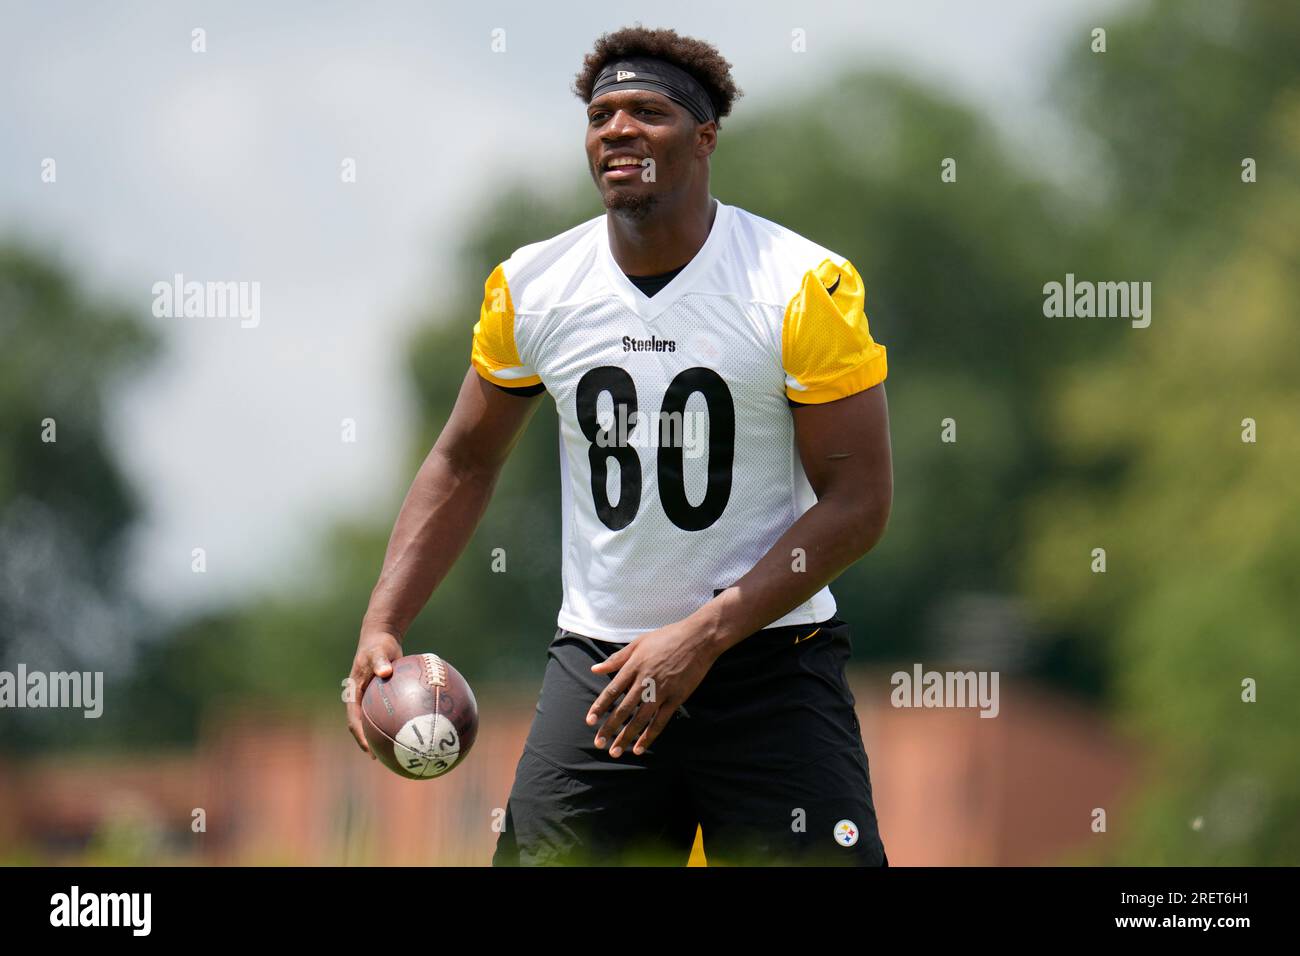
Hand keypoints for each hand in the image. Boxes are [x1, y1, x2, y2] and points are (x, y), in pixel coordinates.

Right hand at [345, 629, 402, 757]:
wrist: (381, 638)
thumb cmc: (378, 645)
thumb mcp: (378, 652)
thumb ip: (380, 661)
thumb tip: (385, 672)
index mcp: (354, 693)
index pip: (354, 719)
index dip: (360, 735)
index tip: (368, 747)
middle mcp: (361, 699)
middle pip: (363, 725)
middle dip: (369, 741)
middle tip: (379, 757)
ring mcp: (371, 698)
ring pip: (375, 721)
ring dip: (382, 735)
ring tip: (395, 750)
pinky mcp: (383, 696)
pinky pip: (390, 712)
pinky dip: (397, 721)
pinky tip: (413, 728)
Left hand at [586, 617, 720, 757]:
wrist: (698, 639)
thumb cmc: (667, 637)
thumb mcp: (639, 643)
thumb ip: (617, 659)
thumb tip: (595, 669)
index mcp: (634, 666)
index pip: (612, 691)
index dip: (600, 707)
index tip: (590, 721)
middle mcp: (645, 681)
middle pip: (624, 709)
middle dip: (609, 728)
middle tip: (598, 743)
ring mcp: (661, 691)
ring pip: (640, 719)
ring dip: (626, 737)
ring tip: (615, 751)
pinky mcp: (676, 698)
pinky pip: (660, 721)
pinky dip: (649, 736)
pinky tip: (639, 748)